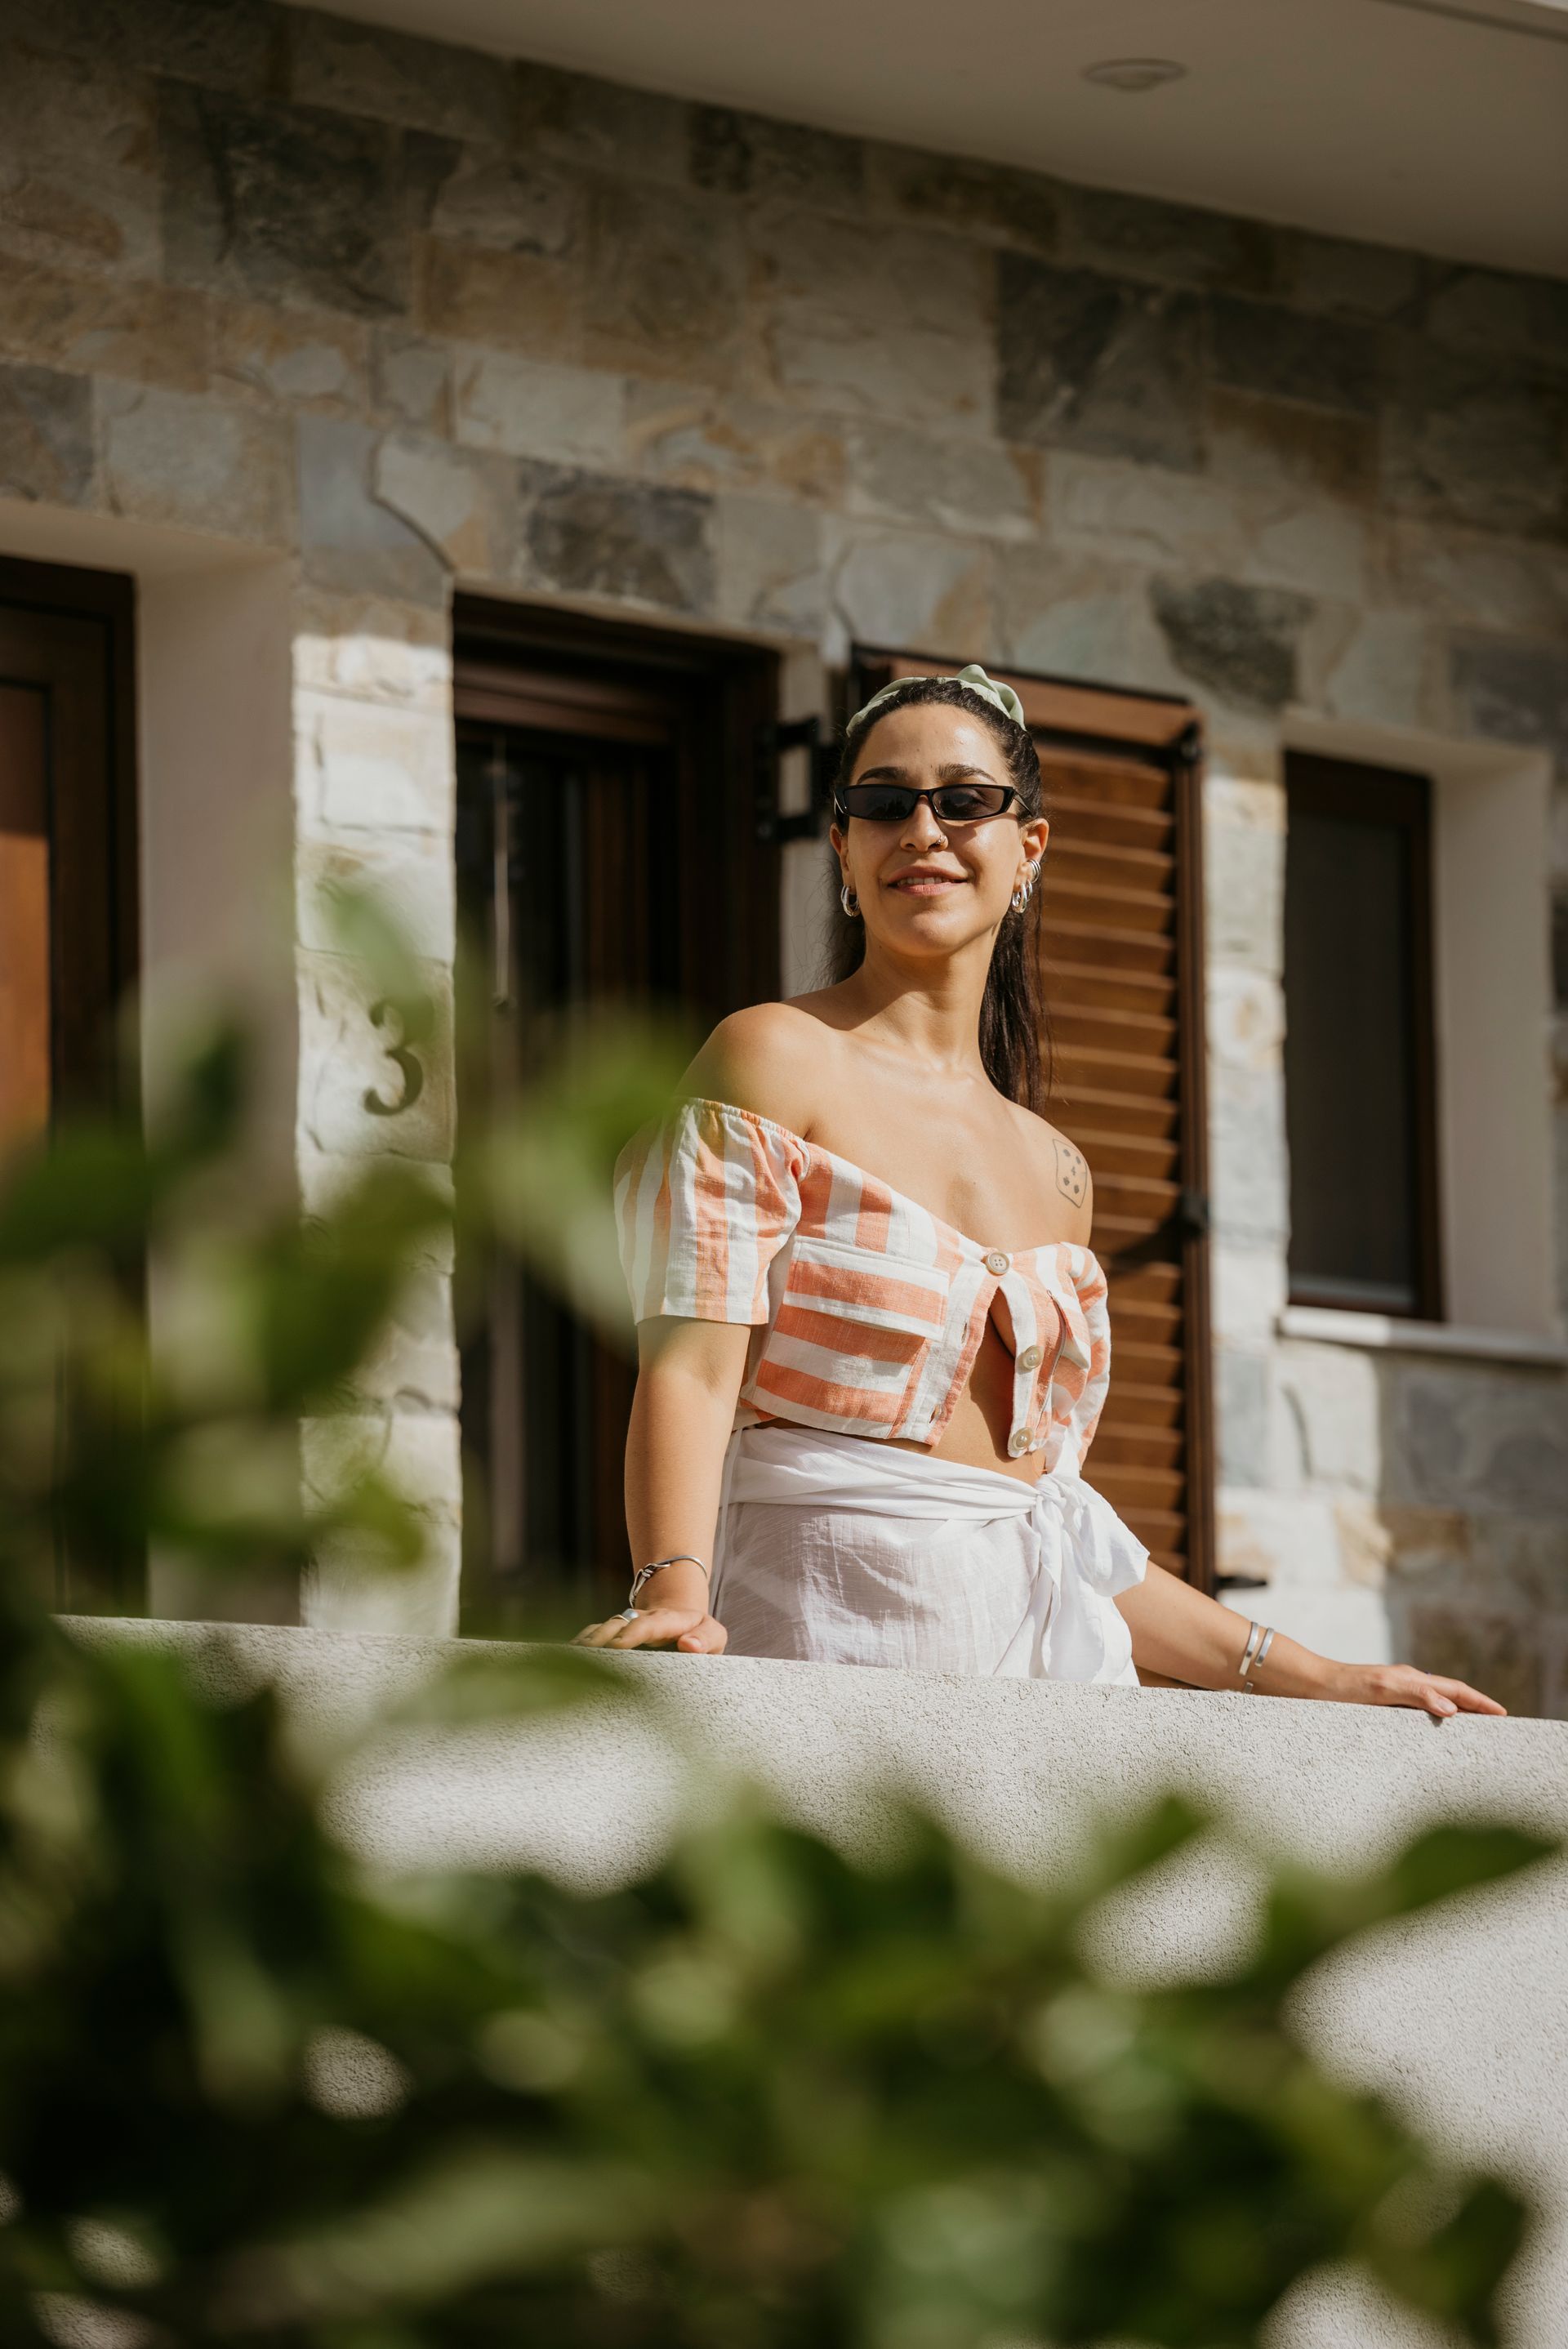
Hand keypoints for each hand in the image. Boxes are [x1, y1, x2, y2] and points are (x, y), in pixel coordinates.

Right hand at [572, 1605, 727, 1654]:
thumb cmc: (700, 1634)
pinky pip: (591, 1636)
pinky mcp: (612, 1635)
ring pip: (599, 1629)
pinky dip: (577, 1646)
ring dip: (583, 1643)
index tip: (615, 1647)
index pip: (646, 1625)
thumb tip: (690, 1645)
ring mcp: (624, 1626)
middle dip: (598, 1639)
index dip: (629, 1634)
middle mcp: (640, 1620)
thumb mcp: (714, 1635)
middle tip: (581, 1656)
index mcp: (666, 1621)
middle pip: (616, 1625)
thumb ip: (707, 1639)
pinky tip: (561, 1660)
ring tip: (565, 1660)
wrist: (681, 1620)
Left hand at [1336, 1661, 1505, 1719]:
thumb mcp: (1382, 1689)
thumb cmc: (1346, 1687)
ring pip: (1436, 1704)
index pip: (1456, 1690)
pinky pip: (1418, 1713)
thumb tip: (1452, 1710)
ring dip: (1457, 1715)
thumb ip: (1417, 1694)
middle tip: (1498, 1723)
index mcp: (1412, 1678)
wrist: (1313, 1686)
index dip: (1480, 1702)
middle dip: (1475, 1708)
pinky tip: (1434, 1734)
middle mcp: (1407, 1684)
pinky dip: (1435, 1721)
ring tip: (1475, 1730)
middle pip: (1450, 1696)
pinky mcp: (1384, 1706)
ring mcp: (1397, 1695)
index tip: (1503, 1714)